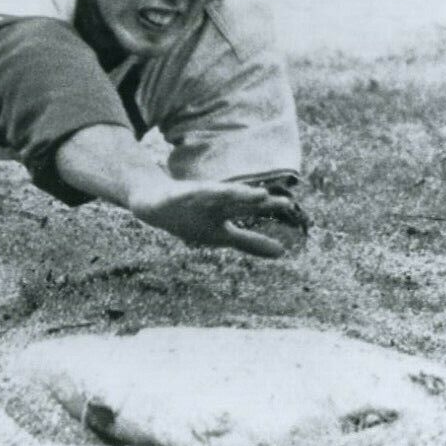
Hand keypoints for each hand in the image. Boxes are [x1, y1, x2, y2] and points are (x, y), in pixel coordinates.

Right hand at [126, 175, 300, 257]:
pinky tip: (198, 193)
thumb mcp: (223, 235)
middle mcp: (214, 202)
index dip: (268, 206)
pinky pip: (187, 195)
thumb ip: (250, 243)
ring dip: (229, 193)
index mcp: (226, 211)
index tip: (289, 204)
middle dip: (253, 198)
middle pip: (236, 199)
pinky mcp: (178, 196)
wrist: (156, 204)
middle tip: (272, 195)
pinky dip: (194, 195)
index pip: (250, 207)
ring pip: (214, 194)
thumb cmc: (195, 218)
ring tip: (243, 192)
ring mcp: (196, 198)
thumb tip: (281, 253)